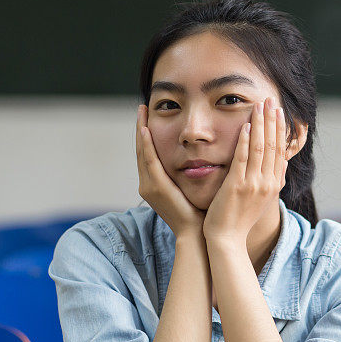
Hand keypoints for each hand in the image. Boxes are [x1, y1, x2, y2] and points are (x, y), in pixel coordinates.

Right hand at [136, 104, 206, 238]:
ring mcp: (149, 186)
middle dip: (140, 128)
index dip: (147, 135)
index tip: (149, 116)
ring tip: (142, 111)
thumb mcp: (190, 188)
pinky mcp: (156, 188)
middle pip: (141, 150)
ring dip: (140, 130)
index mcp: (155, 185)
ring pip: (142, 152)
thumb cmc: (199, 213)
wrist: (197, 234)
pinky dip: (146, 145)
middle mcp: (148, 184)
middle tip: (142, 107)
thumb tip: (199, 157)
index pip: (148, 154)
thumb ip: (188, 173)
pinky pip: (149, 161)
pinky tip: (145, 130)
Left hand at [202, 97, 286, 242]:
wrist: (227, 239)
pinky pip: (243, 159)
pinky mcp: (237, 186)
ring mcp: (253, 184)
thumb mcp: (261, 199)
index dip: (281, 130)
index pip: (281, 151)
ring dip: (261, 124)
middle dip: (273, 121)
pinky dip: (246, 141)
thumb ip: (272, 179)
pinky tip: (247, 126)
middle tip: (272, 100)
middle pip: (274, 146)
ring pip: (261, 148)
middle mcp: (268, 183)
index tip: (279, 112)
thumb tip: (283, 162)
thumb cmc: (239, 219)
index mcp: (274, 185)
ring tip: (260, 105)